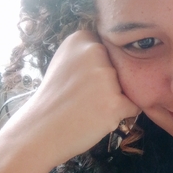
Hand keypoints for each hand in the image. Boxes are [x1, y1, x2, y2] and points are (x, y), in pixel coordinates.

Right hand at [0, 30, 139, 169]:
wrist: (38, 133)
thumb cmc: (55, 98)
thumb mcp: (65, 61)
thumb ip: (89, 53)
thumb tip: (120, 50)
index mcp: (81, 38)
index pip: (110, 49)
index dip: (101, 67)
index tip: (82, 78)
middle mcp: (94, 51)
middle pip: (121, 66)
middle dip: (111, 82)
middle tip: (86, 95)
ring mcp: (105, 76)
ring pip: (127, 86)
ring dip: (116, 98)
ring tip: (91, 107)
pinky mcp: (115, 102)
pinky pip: (133, 105)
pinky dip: (123, 114)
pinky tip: (99, 117)